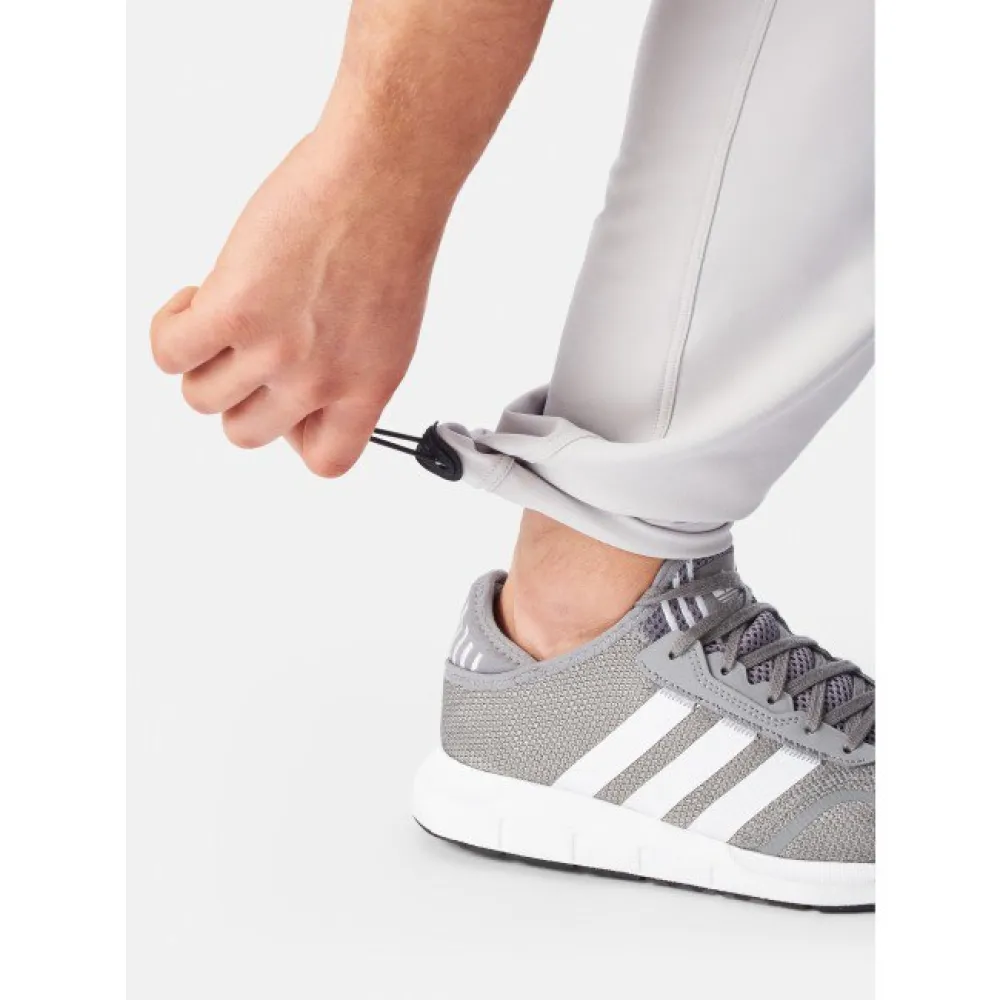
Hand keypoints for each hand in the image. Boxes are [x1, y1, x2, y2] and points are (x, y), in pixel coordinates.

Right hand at [150, 128, 449, 476]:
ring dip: (200, 359)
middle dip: (237, 393)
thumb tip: (289, 386)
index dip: (296, 433)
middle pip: (247, 432)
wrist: (382, 175)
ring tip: (220, 313)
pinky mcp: (236, 311)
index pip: (327, 460)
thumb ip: (345, 370)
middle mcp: (323, 381)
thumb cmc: (388, 235)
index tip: (287, 397)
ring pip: (202, 396)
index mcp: (367, 389)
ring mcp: (278, 351)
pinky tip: (195, 297)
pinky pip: (171, 353)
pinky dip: (170, 328)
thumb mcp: (386, 328)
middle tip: (245, 346)